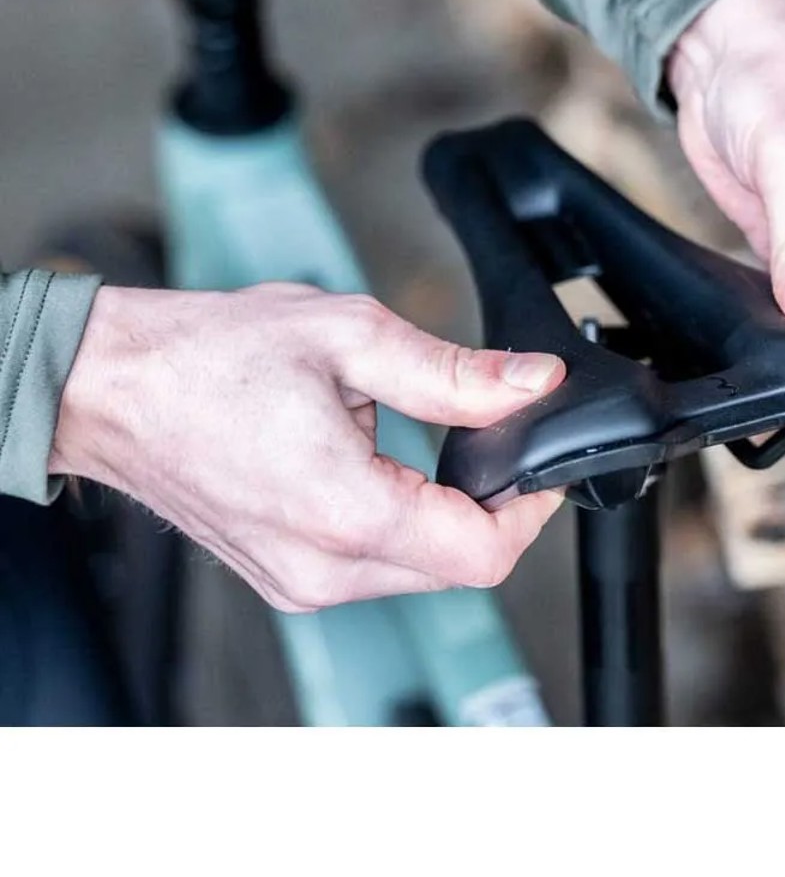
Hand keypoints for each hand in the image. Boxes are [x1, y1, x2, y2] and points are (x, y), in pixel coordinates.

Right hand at [49, 283, 566, 610]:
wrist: (112, 387)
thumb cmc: (210, 356)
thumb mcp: (351, 337)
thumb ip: (455, 373)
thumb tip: (533, 384)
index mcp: (345, 512)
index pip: (483, 555)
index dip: (529, 510)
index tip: (538, 464)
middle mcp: (322, 569)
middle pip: (458, 568)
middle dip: (490, 508)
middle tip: (481, 437)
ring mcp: (299, 583)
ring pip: (420, 571)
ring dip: (441, 515)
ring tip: (410, 442)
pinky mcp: (285, 580)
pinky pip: (373, 569)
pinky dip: (397, 525)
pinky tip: (374, 468)